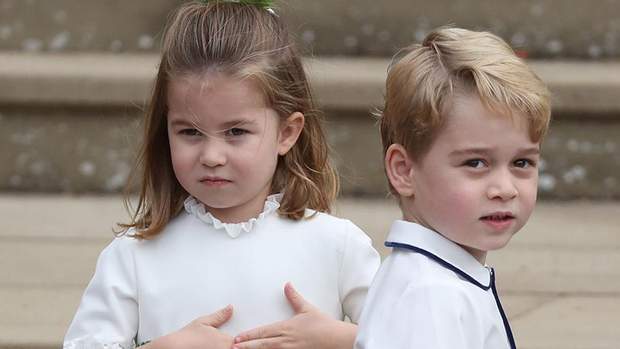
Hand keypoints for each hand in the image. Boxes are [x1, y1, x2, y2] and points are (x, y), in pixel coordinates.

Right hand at [144, 305, 234, 348]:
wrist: (174, 348)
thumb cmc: (187, 337)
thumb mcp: (204, 322)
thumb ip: (220, 316)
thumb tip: (231, 308)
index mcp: (226, 341)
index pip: (243, 342)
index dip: (243, 342)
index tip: (240, 341)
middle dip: (240, 347)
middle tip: (236, 344)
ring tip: (223, 346)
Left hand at [232, 283, 356, 348]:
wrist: (337, 340)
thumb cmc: (323, 325)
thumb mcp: (307, 309)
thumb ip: (294, 297)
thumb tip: (287, 284)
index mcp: (286, 328)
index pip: (263, 332)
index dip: (249, 335)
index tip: (237, 338)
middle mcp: (286, 341)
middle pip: (262, 345)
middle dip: (246, 347)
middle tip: (232, 348)